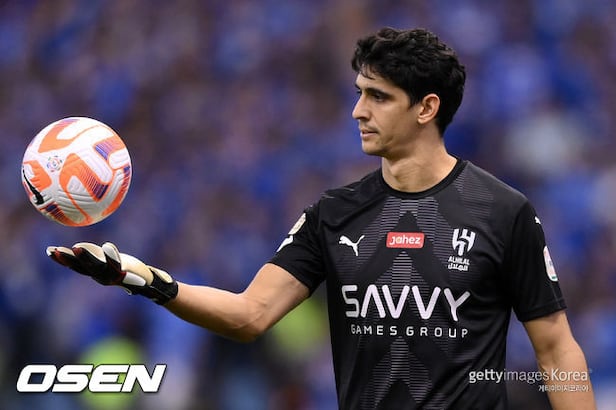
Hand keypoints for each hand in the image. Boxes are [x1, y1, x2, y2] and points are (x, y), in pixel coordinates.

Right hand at [47, 242, 177, 304]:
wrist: (148, 282)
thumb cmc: (126, 269)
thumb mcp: (108, 260)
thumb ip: (93, 254)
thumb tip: (76, 247)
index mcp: (96, 272)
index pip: (76, 265)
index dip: (62, 259)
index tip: (48, 250)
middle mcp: (101, 276)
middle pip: (82, 268)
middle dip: (68, 259)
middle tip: (54, 250)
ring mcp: (113, 276)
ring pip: (97, 267)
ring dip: (87, 257)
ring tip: (77, 247)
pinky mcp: (126, 274)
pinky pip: (117, 265)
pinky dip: (111, 257)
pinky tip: (107, 246)